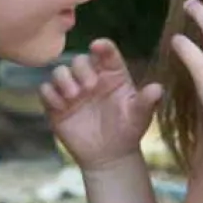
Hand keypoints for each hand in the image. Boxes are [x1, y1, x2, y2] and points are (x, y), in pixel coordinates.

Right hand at [40, 38, 164, 172]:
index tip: (98, 47)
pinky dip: (50, 94)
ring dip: (63, 79)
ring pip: (59, 71)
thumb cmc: (128, 130)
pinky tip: (61, 106)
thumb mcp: (140, 116)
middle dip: (81, 69)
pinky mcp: (56, 105)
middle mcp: (90, 77)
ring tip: (74, 95)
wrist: (110, 155)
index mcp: (112, 73)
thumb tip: (157, 88)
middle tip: (89, 87)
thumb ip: (147, 101)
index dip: (102, 47)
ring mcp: (72, 89)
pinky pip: (45, 91)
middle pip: (79, 60)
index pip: (106, 53)